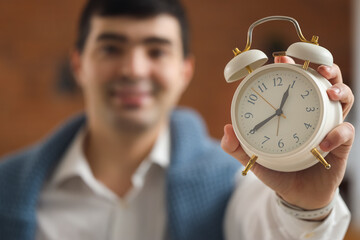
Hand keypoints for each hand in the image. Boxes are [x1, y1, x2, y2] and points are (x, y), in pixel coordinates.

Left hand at [221, 56, 353, 214]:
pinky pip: (346, 133)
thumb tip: (226, 129)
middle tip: (316, 67)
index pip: (297, 82)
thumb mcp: (254, 157)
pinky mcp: (341, 144)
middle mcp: (314, 113)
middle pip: (326, 82)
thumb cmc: (277, 170)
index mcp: (294, 111)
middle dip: (325, 68)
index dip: (293, 66)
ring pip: (344, 99)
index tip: (281, 58)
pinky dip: (337, 134)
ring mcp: (330, 126)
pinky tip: (323, 143)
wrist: (297, 194)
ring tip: (330, 91)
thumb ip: (237, 146)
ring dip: (340, 89)